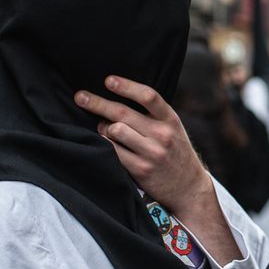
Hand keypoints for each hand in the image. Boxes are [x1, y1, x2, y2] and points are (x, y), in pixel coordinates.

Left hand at [77, 77, 213, 213]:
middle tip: (79, 96)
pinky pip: (114, 151)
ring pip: (115, 130)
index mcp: (170, 119)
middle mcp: (162, 134)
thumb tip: (118, 97)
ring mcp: (152, 152)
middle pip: (123, 112)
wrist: (189, 187)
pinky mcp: (141, 169)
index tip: (108, 80)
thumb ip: (153, 115)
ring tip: (104, 129)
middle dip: (97, 103)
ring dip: (103, 127)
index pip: (148, 96)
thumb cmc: (175, 153)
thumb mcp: (173, 129)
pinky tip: (104, 142)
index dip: (126, 86)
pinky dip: (105, 144)